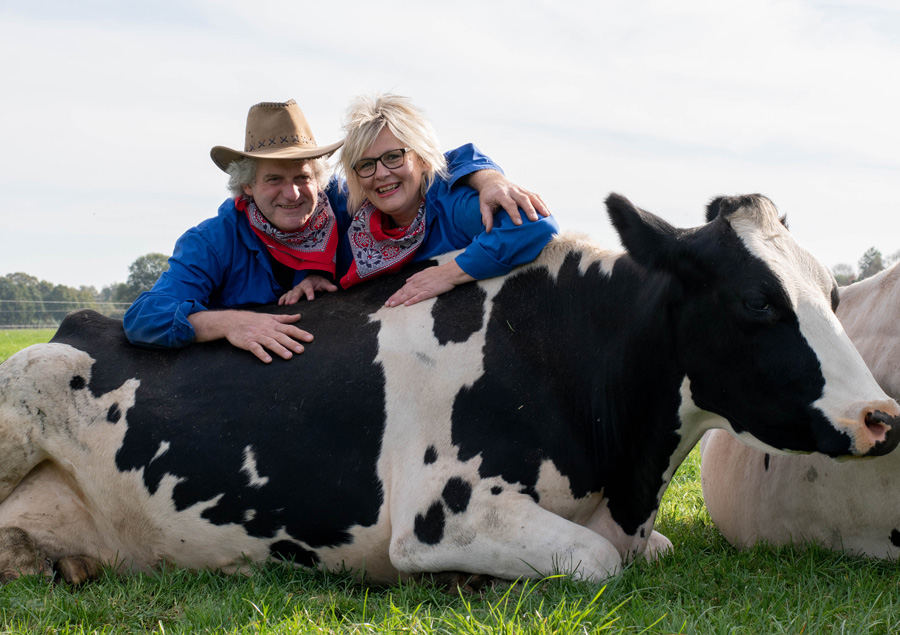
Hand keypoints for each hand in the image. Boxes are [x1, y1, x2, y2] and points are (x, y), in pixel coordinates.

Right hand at [189, 310, 313, 362]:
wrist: (231, 321)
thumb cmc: (252, 319)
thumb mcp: (270, 316)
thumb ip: (285, 318)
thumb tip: (299, 316)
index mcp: (273, 324)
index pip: (289, 328)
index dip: (300, 333)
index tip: (310, 339)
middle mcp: (267, 330)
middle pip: (281, 337)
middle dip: (292, 343)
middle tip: (302, 350)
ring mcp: (257, 336)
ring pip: (270, 342)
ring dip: (279, 349)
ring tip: (288, 356)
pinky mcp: (248, 342)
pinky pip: (255, 348)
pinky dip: (262, 354)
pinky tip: (268, 360)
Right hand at [279, 274, 338, 304]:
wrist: (312, 278)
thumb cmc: (318, 282)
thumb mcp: (324, 282)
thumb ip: (328, 286)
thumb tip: (334, 289)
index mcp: (308, 283)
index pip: (309, 288)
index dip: (310, 293)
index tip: (311, 299)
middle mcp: (300, 286)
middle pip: (296, 291)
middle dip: (294, 297)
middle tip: (292, 303)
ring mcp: (295, 289)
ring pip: (290, 293)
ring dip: (287, 298)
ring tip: (286, 304)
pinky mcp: (292, 293)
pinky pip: (285, 295)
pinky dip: (282, 299)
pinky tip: (280, 304)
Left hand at [385, 260, 474, 306]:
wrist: (449, 273)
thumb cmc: (438, 272)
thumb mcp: (424, 272)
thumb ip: (415, 276)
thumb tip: (407, 280)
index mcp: (416, 279)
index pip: (403, 288)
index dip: (395, 294)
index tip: (389, 300)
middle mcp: (417, 283)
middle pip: (403, 292)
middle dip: (394, 298)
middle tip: (386, 305)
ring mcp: (423, 288)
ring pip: (408, 294)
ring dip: (399, 300)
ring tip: (392, 305)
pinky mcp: (429, 291)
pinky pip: (419, 297)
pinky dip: (412, 300)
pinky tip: (406, 304)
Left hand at [464, 170, 549, 231]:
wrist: (493, 181)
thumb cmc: (488, 196)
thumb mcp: (483, 205)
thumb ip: (486, 217)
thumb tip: (488, 230)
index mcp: (501, 194)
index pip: (509, 203)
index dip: (514, 213)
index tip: (519, 223)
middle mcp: (512, 190)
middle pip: (523, 198)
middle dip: (529, 209)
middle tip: (535, 220)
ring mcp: (520, 189)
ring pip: (532, 196)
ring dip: (540, 205)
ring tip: (547, 215)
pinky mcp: (526, 190)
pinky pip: (536, 196)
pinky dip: (542, 203)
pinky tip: (547, 211)